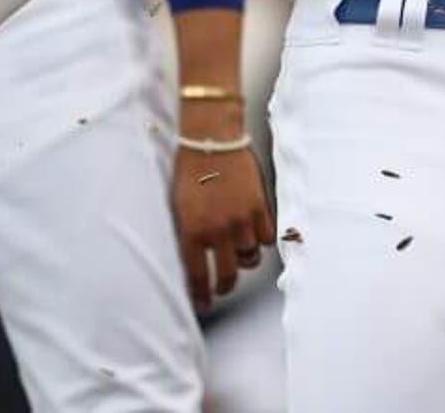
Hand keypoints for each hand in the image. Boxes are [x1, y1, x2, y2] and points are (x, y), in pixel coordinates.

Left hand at [174, 102, 274, 310]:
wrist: (211, 140)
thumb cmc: (189, 170)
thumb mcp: (178, 208)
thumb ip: (188, 235)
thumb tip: (194, 258)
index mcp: (192, 233)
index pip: (198, 277)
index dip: (201, 296)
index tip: (203, 303)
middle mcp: (218, 231)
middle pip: (228, 275)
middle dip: (224, 287)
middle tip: (222, 288)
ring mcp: (241, 220)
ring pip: (249, 257)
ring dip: (243, 259)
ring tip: (238, 253)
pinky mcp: (259, 207)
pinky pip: (265, 238)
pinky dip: (260, 240)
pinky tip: (253, 235)